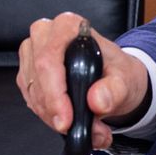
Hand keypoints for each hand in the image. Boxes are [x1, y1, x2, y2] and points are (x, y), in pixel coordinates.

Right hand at [17, 12, 148, 149]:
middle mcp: (47, 35)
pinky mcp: (29, 74)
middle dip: (55, 109)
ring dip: (54, 116)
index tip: (66, 118)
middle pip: (38, 76)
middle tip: (76, 128)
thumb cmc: (119, 72)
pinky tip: (67, 119)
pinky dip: (49, 115)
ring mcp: (34, 54)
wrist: (117, 80)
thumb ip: (115, 90)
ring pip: (33, 91)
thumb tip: (97, 100)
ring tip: (82, 126)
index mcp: (71, 27)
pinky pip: (31, 99)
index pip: (50, 58)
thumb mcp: (126, 80)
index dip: (55, 92)